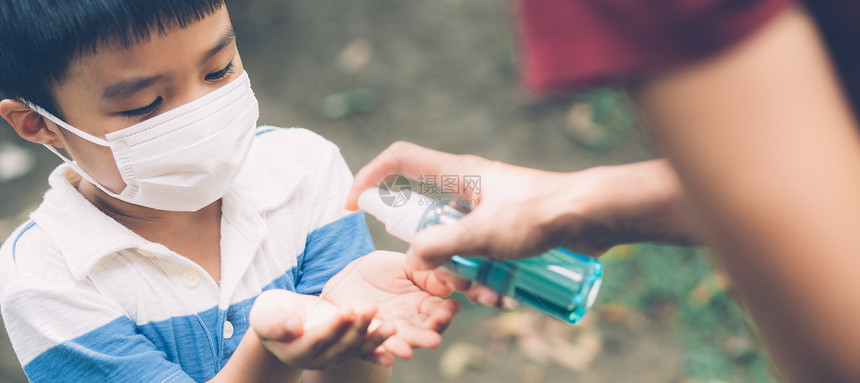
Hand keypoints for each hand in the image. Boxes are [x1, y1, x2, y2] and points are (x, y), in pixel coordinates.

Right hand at [249, 289, 396, 368]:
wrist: (283, 320)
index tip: (347, 310)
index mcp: (296, 350)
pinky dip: (379, 350)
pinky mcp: (346, 350)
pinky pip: (365, 351)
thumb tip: (292, 327)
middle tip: (372, 309)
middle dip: (358, 328)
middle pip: (341, 345)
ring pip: (356, 349)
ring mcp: (334, 356)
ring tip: (392, 327)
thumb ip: (277, 322)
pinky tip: (395, 349)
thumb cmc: (272, 314)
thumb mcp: (267, 315)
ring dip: (375, 339)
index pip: (318, 339)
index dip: (333, 326)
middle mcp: (318, 358)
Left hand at [321, 251, 460, 359]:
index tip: (450, 310)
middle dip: (426, 335)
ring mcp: (386, 330)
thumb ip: (428, 274)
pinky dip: (378, 353)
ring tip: (408, 352)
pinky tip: (386, 358)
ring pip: (397, 340)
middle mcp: (407, 321)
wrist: (347, 275)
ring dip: (403, 347)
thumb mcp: (407, 265)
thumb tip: (458, 279)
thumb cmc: (382, 269)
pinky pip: (370, 345)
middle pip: (420, 332)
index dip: (444, 313)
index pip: (437, 312)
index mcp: (421, 304)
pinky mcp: (364, 335)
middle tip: (434, 339)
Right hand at [346, 142, 700, 269]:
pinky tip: (508, 297)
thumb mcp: (480, 233)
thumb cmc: (538, 213)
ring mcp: (490, 212)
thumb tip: (415, 261)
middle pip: (428, 224)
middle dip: (434, 260)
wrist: (594, 216)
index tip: (354, 207)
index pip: (399, 161)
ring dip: (466, 277)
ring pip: (458, 249)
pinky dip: (490, 279)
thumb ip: (438, 246)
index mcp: (457, 174)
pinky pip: (485, 258)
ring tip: (490, 293)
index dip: (370, 177)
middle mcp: (469, 190)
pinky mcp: (510, 231)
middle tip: (447, 282)